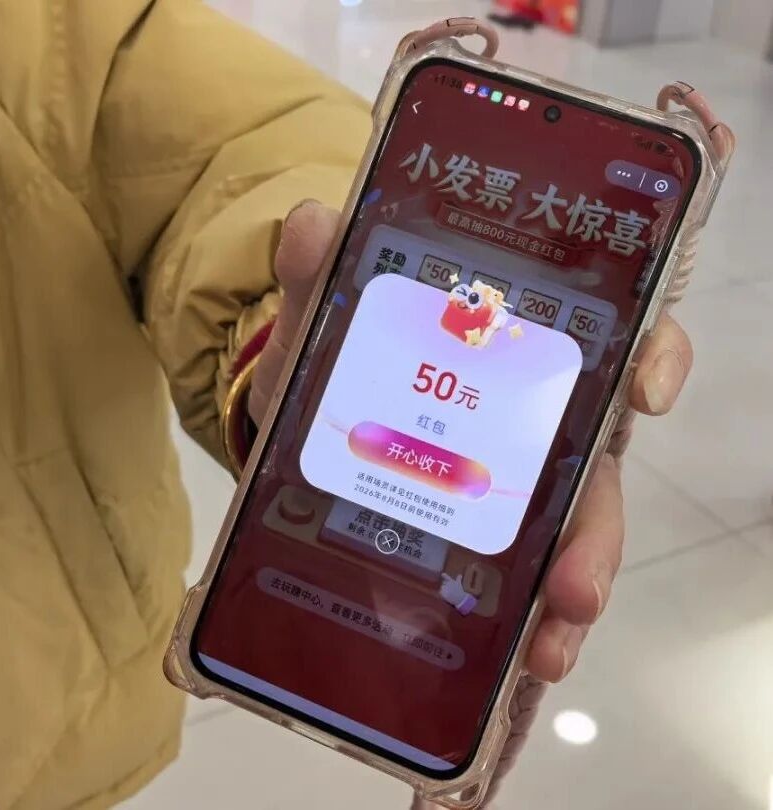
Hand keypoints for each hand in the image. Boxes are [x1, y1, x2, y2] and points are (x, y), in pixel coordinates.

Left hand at [254, 200, 692, 680]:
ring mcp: (512, 482)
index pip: (612, 343)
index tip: (646, 391)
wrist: (298, 415)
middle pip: (601, 469)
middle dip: (597, 531)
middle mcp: (534, 419)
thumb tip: (309, 224)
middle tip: (576, 586)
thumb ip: (316, 275)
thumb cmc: (333, 358)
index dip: (651, 358)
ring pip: (571, 535)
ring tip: (548, 647)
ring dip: (570, 590)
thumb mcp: (323, 317)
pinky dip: (525, 620)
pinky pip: (522, 578)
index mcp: (517, 354)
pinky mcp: (479, 534)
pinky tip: (517, 654)